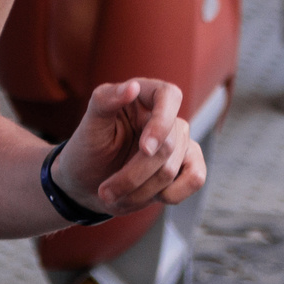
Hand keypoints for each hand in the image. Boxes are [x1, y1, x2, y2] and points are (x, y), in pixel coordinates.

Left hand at [54, 78, 206, 215]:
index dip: (162, 123)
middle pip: (167, 146)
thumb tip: (132, 86)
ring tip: (114, 195)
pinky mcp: (187, 165)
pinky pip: (196, 178)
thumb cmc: (88, 148)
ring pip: (172, 170)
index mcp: (143, 95)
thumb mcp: (89, 123)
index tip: (145, 149)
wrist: (87, 183)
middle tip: (105, 191)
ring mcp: (179, 141)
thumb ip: (106, 100)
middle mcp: (165, 116)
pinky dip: (171, 195)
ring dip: (139, 191)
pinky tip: (149, 197)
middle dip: (133, 175)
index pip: (169, 96)